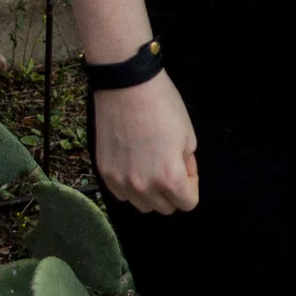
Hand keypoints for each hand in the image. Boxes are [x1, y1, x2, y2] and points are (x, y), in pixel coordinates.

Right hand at [94, 70, 199, 213]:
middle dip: (172, 190)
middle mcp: (143, 186)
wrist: (126, 86)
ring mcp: (120, 181)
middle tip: (169, 162)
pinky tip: (134, 164)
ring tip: (151, 164)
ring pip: (142, 205)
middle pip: (165, 208)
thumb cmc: (163, 106)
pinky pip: (122, 194)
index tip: (185, 165)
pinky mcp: (104, 172)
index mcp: (169, 178)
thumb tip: (181, 177)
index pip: (187, 204)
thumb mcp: (188, 136)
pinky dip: (131, 186)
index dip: (191, 184)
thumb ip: (187, 165)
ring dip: (151, 192)